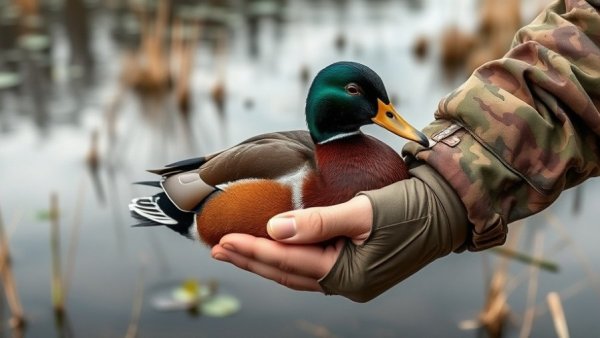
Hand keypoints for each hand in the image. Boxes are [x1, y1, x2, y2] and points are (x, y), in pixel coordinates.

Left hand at [212, 164, 467, 301]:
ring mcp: (352, 279)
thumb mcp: (364, 211)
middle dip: (250, 260)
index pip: (288, 263)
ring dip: (265, 262)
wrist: (447, 210)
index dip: (253, 251)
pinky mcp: (357, 267)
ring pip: (297, 273)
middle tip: (217, 247)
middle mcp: (347, 284)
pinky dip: (289, 259)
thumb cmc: (411, 208)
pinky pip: (313, 267)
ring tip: (236, 250)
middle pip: (287, 274)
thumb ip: (318, 222)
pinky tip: (275, 250)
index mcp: (348, 276)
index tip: (222, 240)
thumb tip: (274, 229)